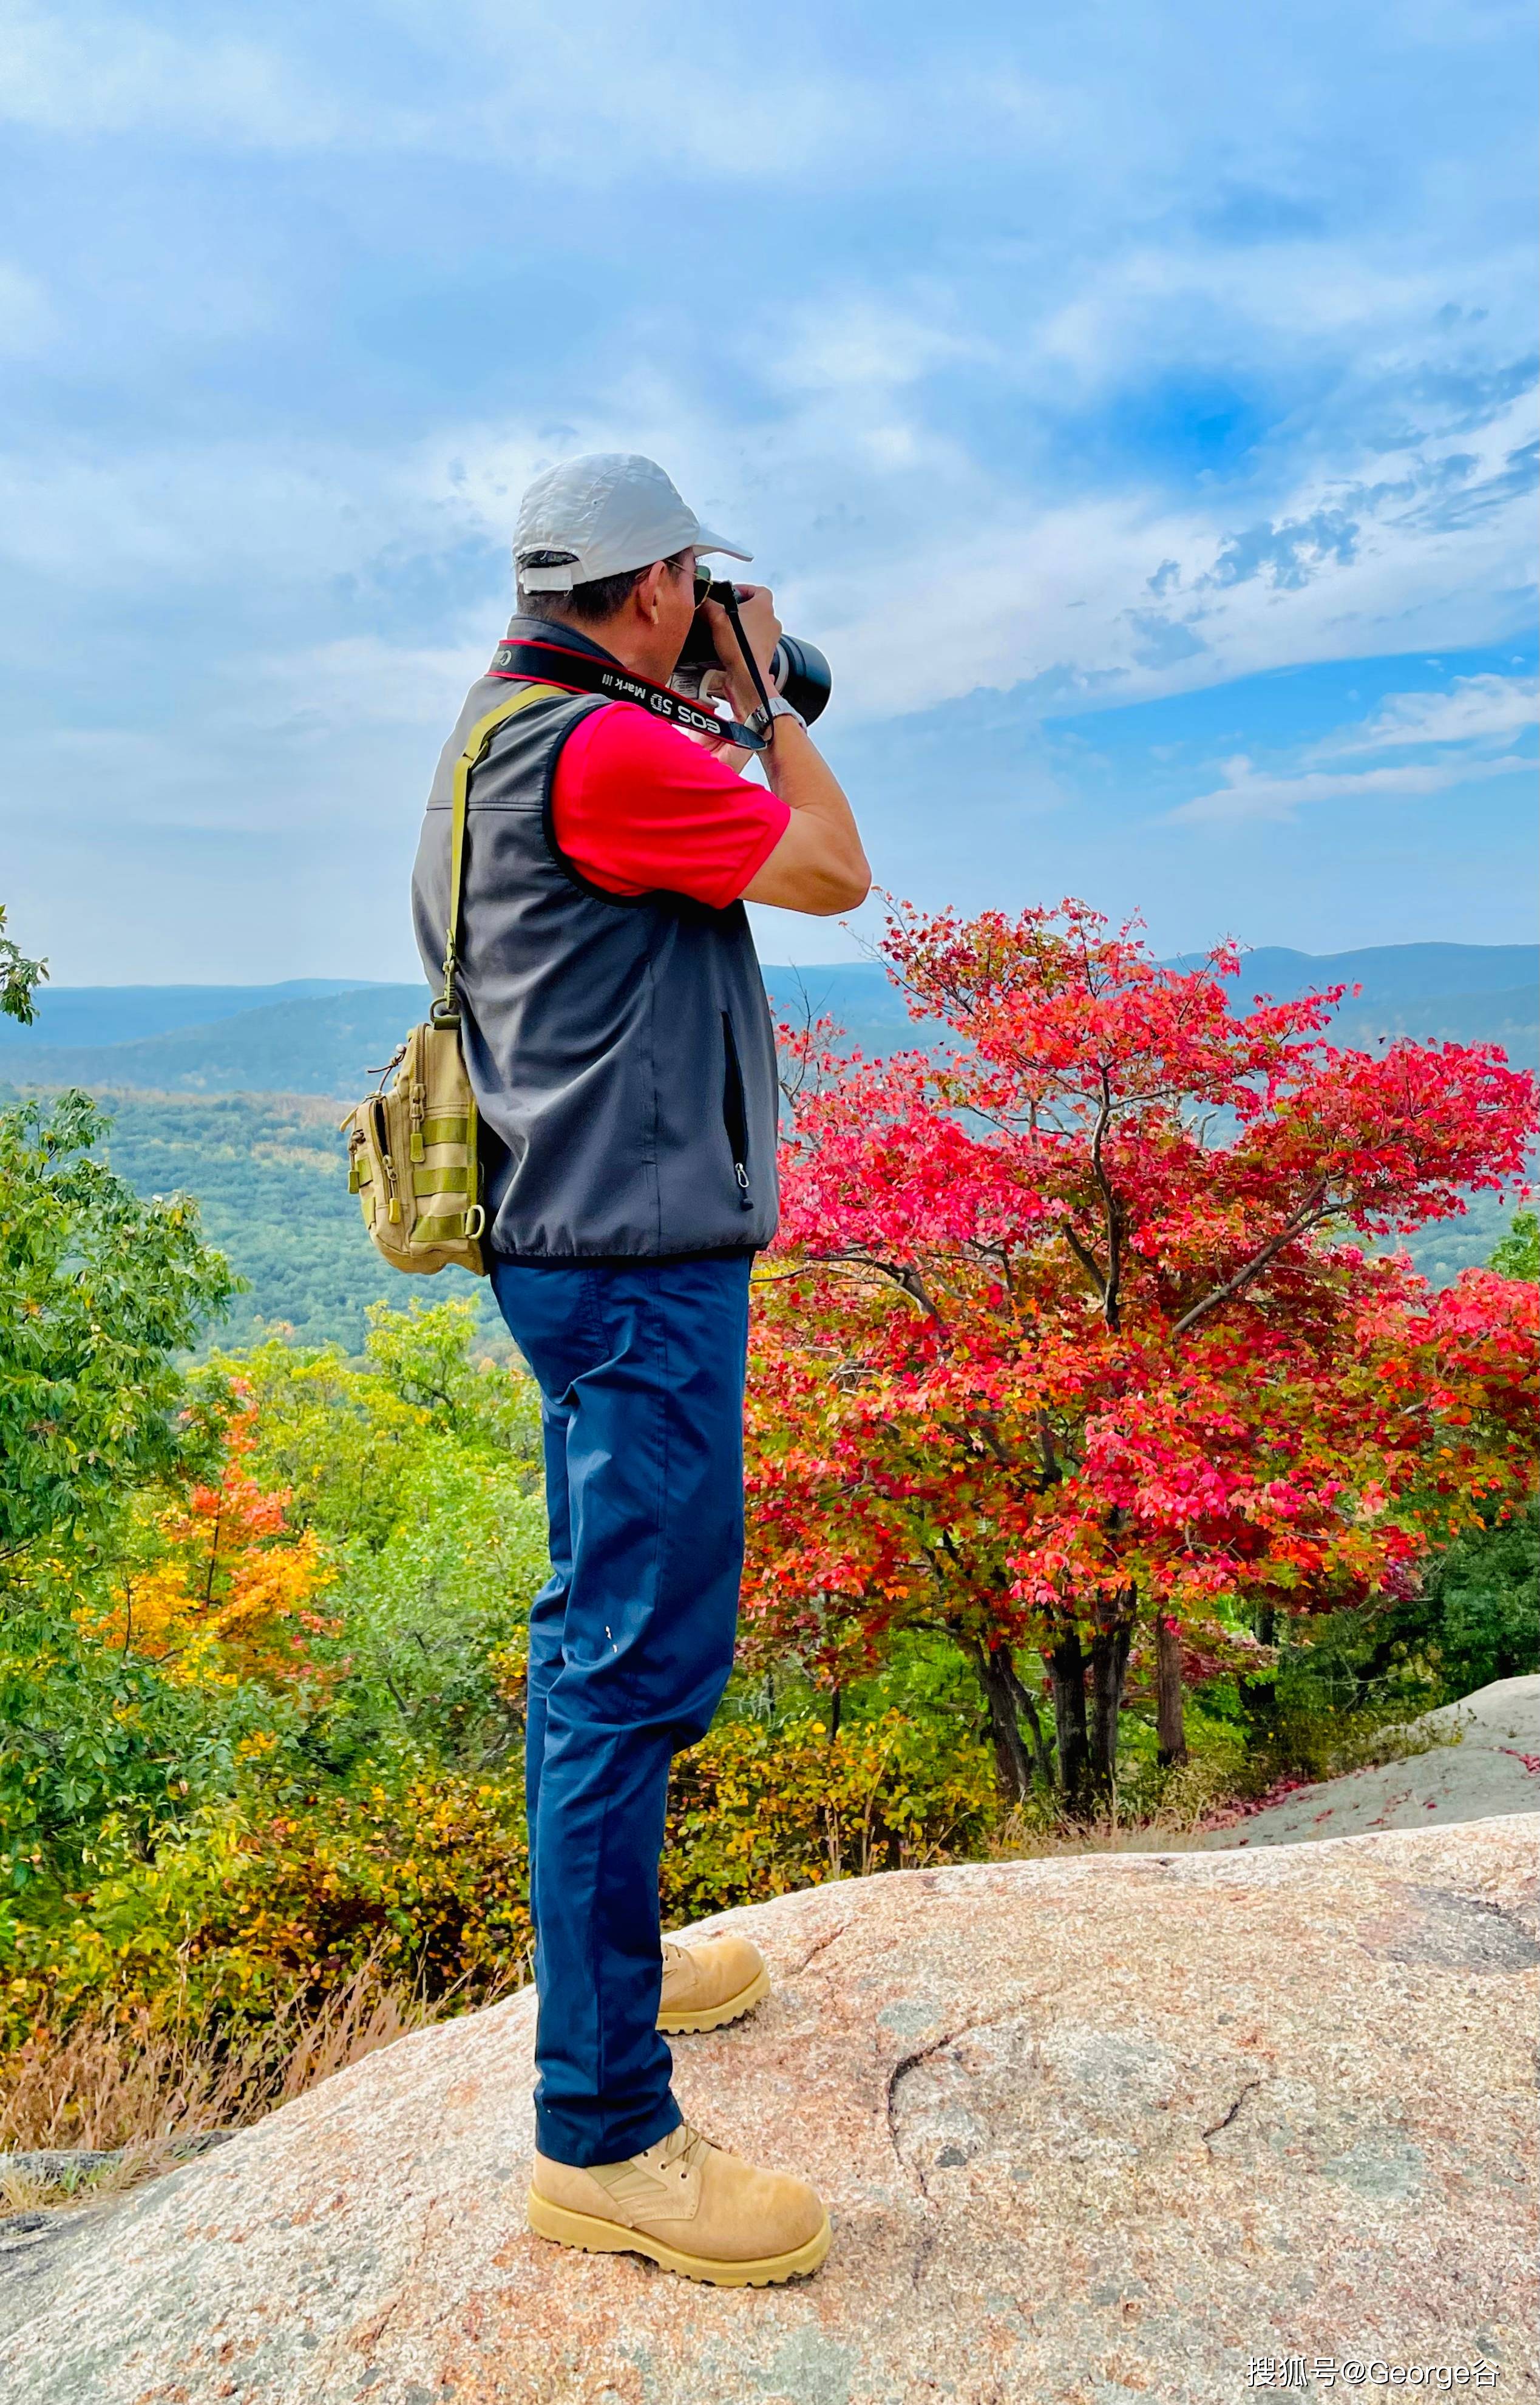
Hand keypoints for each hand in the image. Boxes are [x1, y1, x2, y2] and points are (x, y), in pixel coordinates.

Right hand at [702, 583, 781, 721]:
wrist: (747, 675)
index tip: (732, 593)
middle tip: (726, 612)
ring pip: (757, 626)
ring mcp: (772, 639)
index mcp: (764, 606)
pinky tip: (732, 645)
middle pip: (758, 608)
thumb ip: (708, 605)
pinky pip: (756, 642)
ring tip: (727, 629)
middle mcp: (772, 621)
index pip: (759, 590)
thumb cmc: (739, 645)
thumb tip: (701, 600)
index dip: (745, 589)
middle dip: (742, 609)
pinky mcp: (767, 653)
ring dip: (744, 626)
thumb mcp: (717, 618)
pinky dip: (746, 641)